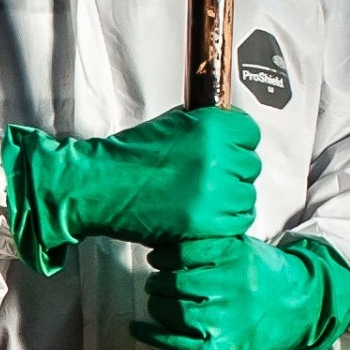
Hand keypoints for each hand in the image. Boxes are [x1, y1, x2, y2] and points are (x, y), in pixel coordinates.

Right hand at [4, 106, 259, 271]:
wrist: (98, 186)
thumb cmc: (128, 158)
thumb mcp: (172, 126)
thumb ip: (205, 128)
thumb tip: (229, 133)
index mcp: (210, 127)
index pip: (250, 133)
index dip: (237, 144)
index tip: (226, 151)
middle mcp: (215, 157)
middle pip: (250, 166)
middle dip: (232, 173)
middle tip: (208, 178)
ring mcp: (212, 192)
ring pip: (246, 196)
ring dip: (229, 200)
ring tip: (205, 199)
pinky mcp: (203, 222)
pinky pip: (236, 223)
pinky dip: (224, 223)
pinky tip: (206, 216)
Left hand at [133, 233, 349, 349]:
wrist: (302, 310)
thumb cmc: (265, 276)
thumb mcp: (244, 248)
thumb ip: (209, 244)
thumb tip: (160, 245)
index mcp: (235, 256)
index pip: (181, 252)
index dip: (164, 255)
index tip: (158, 258)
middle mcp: (230, 286)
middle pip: (172, 282)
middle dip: (159, 282)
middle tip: (159, 282)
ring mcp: (225, 319)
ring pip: (170, 310)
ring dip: (157, 305)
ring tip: (160, 300)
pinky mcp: (222, 347)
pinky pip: (176, 343)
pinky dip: (152, 336)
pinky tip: (138, 329)